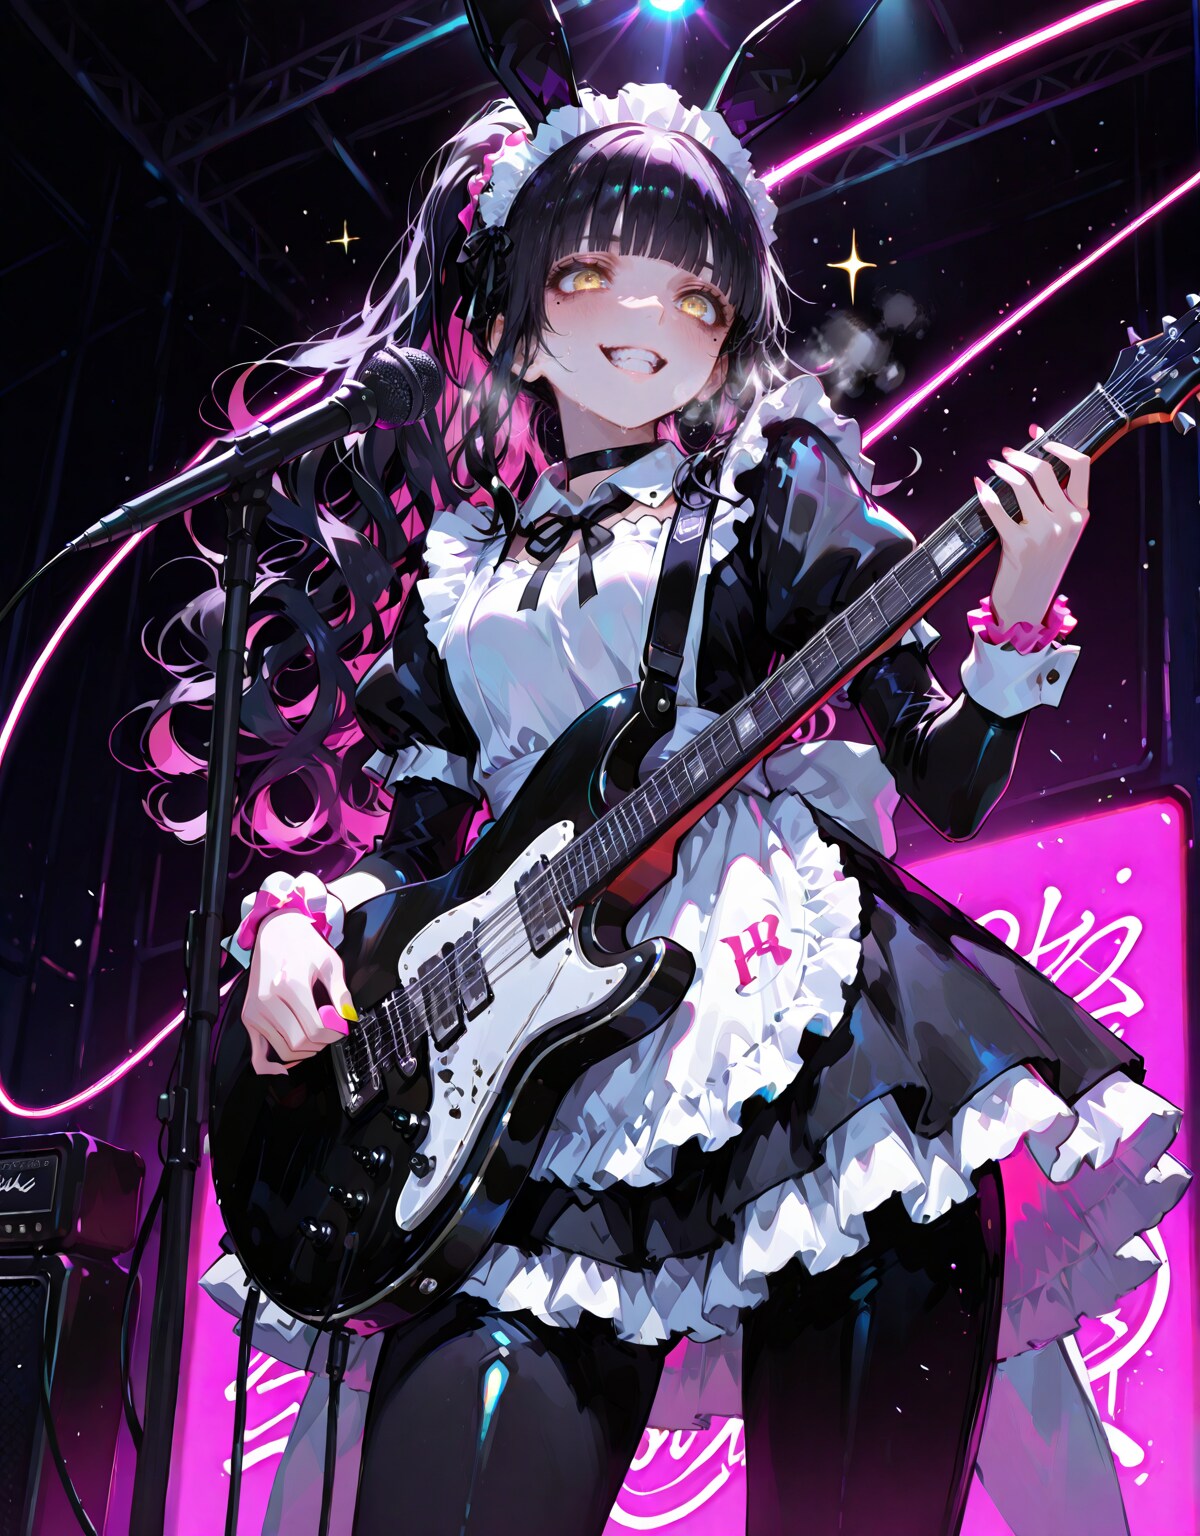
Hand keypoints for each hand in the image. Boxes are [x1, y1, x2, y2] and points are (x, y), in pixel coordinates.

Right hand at [243, 910, 356, 1076]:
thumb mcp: (330, 962)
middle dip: (322, 1043)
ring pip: (284, 1049)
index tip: (342, 1028)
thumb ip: (341, 993)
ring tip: (317, 1037)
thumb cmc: (303, 945)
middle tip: (332, 1033)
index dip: (335, 1034)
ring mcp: (255, 1010)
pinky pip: (258, 1054)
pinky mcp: (249, 1016)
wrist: (275, 931)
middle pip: (300, 1042)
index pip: (317, 1028)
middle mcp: (268, 1000)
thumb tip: (348, 1019)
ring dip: (305, 1051)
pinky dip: (271, 1066)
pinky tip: (286, 1068)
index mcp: (290, 986)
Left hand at [974, 431, 1088, 629]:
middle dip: (1021, 455)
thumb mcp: (1060, 533)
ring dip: (1002, 470)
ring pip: (1021, 484)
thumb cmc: (1040, 565)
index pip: (1081, 465)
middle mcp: (1067, 521)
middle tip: (1005, 454)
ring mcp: (1044, 534)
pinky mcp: (1019, 545)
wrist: (1027, 605)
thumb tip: (1036, 460)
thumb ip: (1055, 502)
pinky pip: (997, 508)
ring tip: (992, 468)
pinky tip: (980, 487)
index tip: (1038, 438)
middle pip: (1045, 469)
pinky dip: (985, 493)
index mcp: (1081, 513)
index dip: (1058, 445)